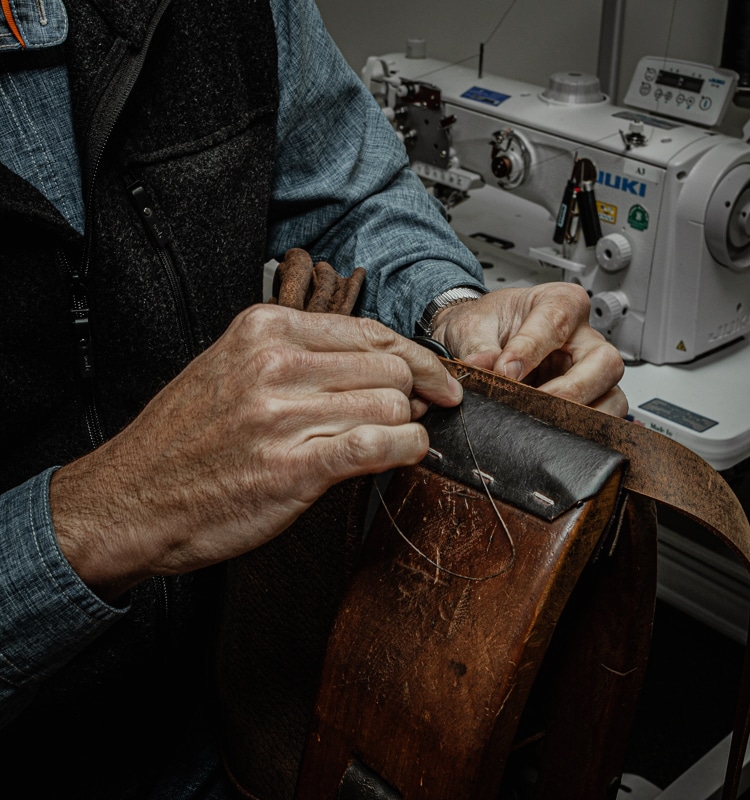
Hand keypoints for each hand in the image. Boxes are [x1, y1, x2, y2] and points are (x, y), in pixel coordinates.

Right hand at [51, 305, 462, 598]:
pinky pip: (378, 447)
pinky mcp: (293, 469)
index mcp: (264, 330)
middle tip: (409, 414)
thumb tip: (382, 368)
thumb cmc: (185, 440)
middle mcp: (274, 365)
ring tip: (391, 440)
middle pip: (389, 366)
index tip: (434, 376)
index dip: (414, 357)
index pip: (369, 331)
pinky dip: (406, 450)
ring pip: (391, 405)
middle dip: (413, 393)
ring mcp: (283, 416)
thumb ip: (303, 360)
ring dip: (406, 426)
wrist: (131, 500)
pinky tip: (402, 455)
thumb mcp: (232, 369)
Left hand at [431, 283, 626, 415]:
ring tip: (544, 423)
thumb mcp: (473, 326)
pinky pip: (601, 421)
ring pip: (613, 396)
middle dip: (573, 388)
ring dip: (582, 416)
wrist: (480, 342)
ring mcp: (590, 372)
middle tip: (535, 403)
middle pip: (606, 361)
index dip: (530, 349)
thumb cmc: (487, 326)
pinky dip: (581, 432)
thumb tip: (479, 367)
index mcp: (561, 303)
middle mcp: (583, 338)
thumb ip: (477, 346)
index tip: (504, 370)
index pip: (557, 322)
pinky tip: (553, 435)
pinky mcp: (587, 401)